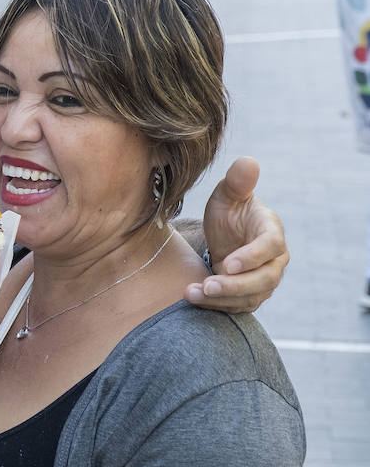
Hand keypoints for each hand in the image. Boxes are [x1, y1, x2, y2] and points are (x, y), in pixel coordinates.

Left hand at [188, 157, 287, 312]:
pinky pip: (238, 306)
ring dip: (222, 299)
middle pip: (264, 279)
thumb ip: (237, 182)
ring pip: (251, 296)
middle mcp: (274, 260)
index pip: (270, 247)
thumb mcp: (227, 195)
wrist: (226, 236)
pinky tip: (194, 299)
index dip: (252, 257)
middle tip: (207, 286)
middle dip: (235, 285)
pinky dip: (217, 306)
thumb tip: (248, 161)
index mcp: (271, 231)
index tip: (227, 263)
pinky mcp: (251, 294)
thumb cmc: (229, 212)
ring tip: (191, 293)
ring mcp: (265, 279)